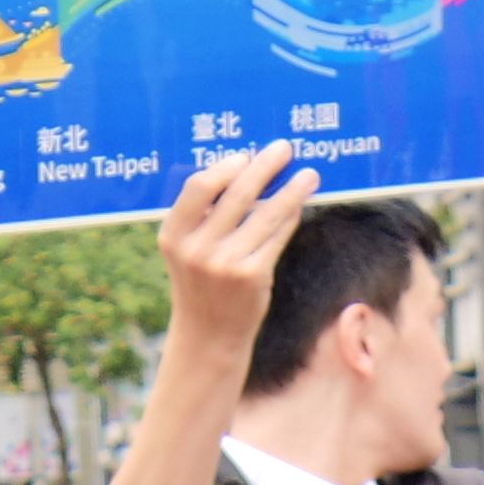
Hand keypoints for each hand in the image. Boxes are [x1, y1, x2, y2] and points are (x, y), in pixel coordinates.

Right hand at [155, 147, 313, 367]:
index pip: (198, 187)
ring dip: (291, 190)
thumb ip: (204, 215)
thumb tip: (247, 170)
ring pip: (265, 213)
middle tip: (284, 148)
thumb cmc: (201, 282)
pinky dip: (290, 217)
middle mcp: (196, 248)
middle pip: (236, 193)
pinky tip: (299, 206)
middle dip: (265, 166)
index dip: (224, 168)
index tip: (245, 157)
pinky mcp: (252, 276)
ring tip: (310, 174)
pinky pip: (277, 236)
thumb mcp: (187, 249)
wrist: (208, 335)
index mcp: (173, 235)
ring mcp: (225, 263)